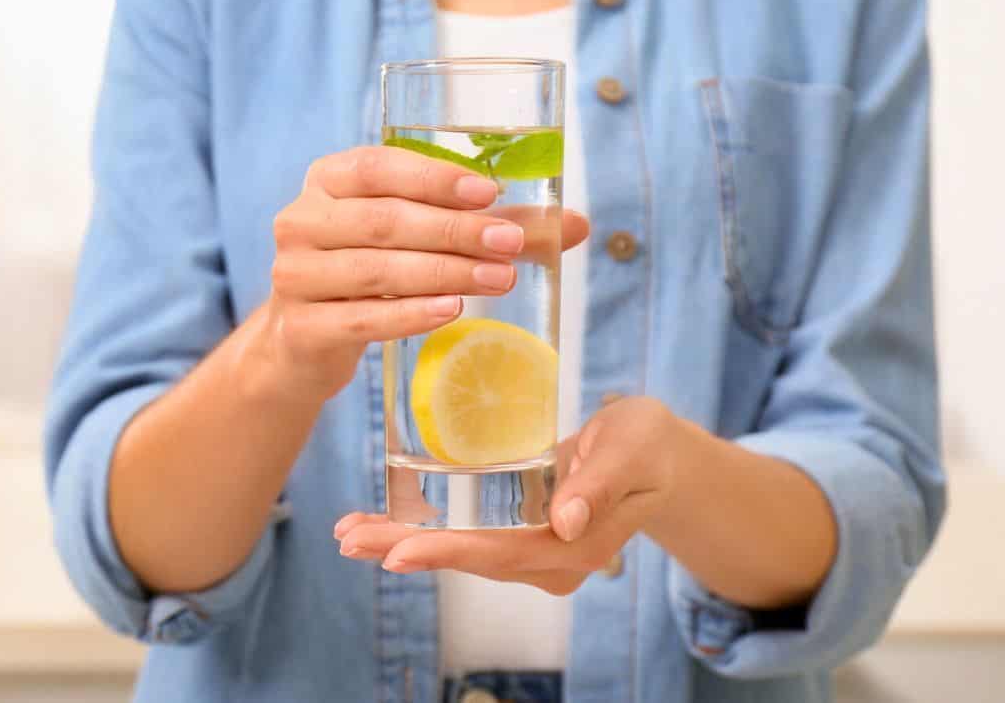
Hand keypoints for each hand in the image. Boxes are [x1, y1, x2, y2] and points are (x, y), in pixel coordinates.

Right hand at [260, 145, 589, 397]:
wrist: (304, 341)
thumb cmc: (372, 271)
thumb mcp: (418, 236)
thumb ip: (487, 224)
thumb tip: (575, 224)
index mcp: (329, 179)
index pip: (378, 167)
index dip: (434, 178)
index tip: (489, 192)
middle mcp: (301, 220)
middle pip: (384, 221)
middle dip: (454, 232)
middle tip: (510, 244)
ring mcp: (295, 274)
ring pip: (376, 270)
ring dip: (444, 273)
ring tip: (497, 280)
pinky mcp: (301, 326)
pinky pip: (362, 319)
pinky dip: (410, 315)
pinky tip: (450, 312)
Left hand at [333, 397, 687, 594]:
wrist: (656, 455)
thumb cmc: (646, 444)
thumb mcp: (632, 448)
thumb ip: (600, 482)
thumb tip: (563, 522)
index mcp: (579, 546)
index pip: (503, 553)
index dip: (448, 551)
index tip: (398, 550)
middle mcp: (551, 560)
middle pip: (470, 558)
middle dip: (406, 549)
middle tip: (349, 539)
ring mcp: (533, 551)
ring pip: (459, 551)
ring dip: (402, 542)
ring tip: (347, 533)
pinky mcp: (518, 533)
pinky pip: (464, 536)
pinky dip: (420, 530)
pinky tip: (380, 524)